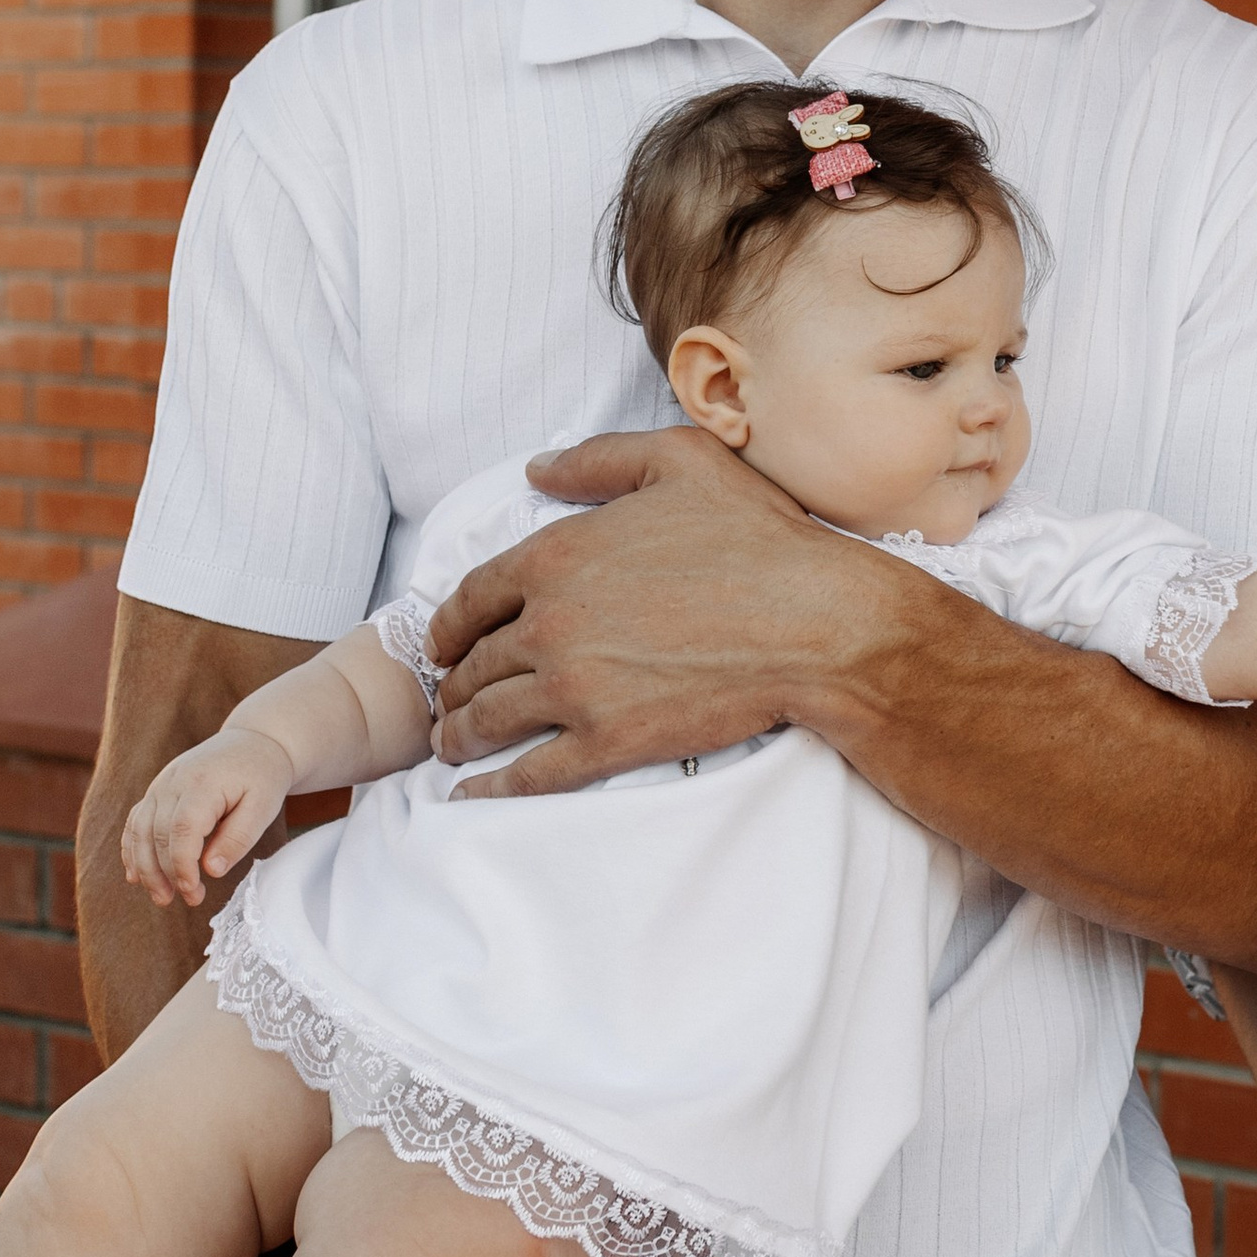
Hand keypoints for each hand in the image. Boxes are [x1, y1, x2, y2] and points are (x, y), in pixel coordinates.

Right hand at [122, 726, 294, 905]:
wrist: (253, 742)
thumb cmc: (263, 776)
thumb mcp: (264, 807)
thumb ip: (238, 838)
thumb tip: (211, 870)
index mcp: (203, 783)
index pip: (181, 830)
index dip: (182, 866)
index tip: (194, 893)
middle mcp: (174, 781)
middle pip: (156, 834)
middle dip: (165, 874)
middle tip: (188, 900)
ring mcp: (161, 784)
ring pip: (139, 830)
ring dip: (144, 868)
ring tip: (162, 897)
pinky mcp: (157, 791)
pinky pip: (135, 821)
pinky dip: (132, 850)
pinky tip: (137, 876)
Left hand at [429, 427, 888, 797]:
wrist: (813, 625)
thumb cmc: (757, 539)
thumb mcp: (679, 463)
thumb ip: (598, 459)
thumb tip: (536, 469)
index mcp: (556, 556)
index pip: (472, 596)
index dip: (448, 625)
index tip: (443, 645)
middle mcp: (549, 624)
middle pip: (474, 663)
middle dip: (454, 684)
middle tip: (449, 700)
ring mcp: (574, 689)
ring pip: (488, 719)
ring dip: (460, 736)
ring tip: (454, 746)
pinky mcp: (606, 743)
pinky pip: (528, 775)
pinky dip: (492, 789)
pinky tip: (474, 796)